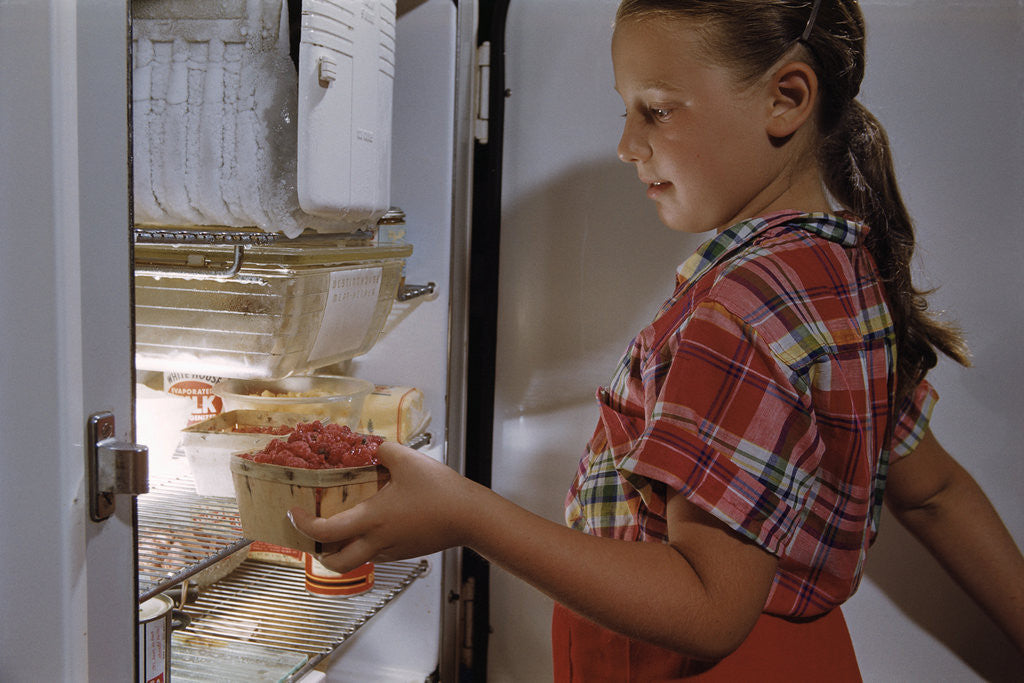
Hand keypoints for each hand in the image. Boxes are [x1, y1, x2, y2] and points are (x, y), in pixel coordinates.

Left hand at [288, 441, 478, 572]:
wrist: (470, 517)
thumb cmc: (440, 490)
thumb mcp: (408, 460)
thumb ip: (384, 451)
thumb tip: (374, 447)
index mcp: (372, 519)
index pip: (324, 532)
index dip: (302, 525)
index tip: (294, 513)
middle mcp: (377, 541)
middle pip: (335, 564)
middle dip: (317, 554)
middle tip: (314, 535)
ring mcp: (392, 551)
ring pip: (356, 560)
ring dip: (343, 548)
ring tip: (342, 527)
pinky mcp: (405, 553)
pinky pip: (377, 554)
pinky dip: (366, 544)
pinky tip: (376, 524)